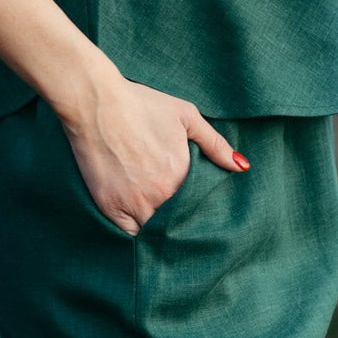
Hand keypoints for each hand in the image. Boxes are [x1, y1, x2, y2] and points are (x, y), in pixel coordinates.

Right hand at [57, 77, 248, 236]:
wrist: (96, 102)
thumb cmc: (141, 105)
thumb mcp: (186, 116)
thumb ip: (215, 144)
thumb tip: (242, 167)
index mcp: (182, 176)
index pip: (199, 207)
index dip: (199, 210)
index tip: (198, 210)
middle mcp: (161, 195)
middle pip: (177, 222)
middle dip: (180, 223)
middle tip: (180, 221)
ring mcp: (134, 203)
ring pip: (153, 231)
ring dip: (158, 229)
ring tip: (160, 224)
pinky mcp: (110, 206)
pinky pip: (127, 234)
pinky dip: (134, 232)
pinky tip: (137, 222)